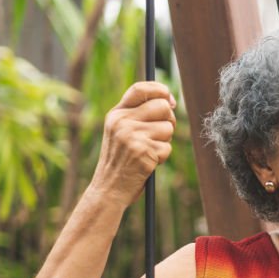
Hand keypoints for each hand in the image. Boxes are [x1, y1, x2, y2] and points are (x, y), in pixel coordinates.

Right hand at [90, 82, 176, 206]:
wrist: (109, 188)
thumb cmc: (120, 160)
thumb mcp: (120, 132)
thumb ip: (138, 115)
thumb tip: (169, 101)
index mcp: (116, 114)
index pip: (140, 89)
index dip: (160, 90)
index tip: (170, 99)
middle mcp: (122, 121)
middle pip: (162, 106)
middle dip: (169, 120)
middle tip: (161, 134)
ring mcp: (132, 136)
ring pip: (168, 128)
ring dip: (165, 141)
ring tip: (148, 151)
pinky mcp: (143, 151)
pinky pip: (168, 147)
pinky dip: (163, 157)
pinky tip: (148, 163)